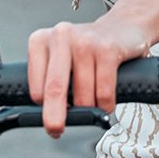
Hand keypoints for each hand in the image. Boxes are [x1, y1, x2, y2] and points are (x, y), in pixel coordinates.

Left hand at [26, 14, 147, 137]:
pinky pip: (104, 92)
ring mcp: (85, 42)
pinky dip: (106, 105)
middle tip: (56, 130)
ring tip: (94, 101)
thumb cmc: (87, 49)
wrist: (123, 27)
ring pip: (83, 96)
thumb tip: (48, 115)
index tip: (49, 119)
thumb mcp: (60, 57)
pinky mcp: (107, 49)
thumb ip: (50, 81)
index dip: (43, 108)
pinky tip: (106, 102)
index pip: (36, 86)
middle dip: (54, 116)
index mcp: (41, 41)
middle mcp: (61, 37)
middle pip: (54, 89)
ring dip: (90, 109)